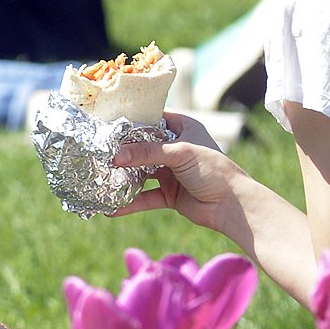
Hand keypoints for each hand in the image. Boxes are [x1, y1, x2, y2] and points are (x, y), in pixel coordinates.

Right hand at [109, 112, 246, 233]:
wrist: (232, 206)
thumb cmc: (213, 170)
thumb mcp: (179, 153)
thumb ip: (146, 152)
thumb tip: (115, 157)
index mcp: (183, 128)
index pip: (152, 119)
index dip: (131, 120)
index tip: (107, 123)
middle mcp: (175, 148)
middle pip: (142, 147)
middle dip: (121, 151)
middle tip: (97, 152)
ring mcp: (171, 172)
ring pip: (141, 173)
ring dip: (123, 178)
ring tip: (99, 178)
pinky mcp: (169, 194)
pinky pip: (145, 197)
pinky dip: (130, 203)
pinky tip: (111, 209)